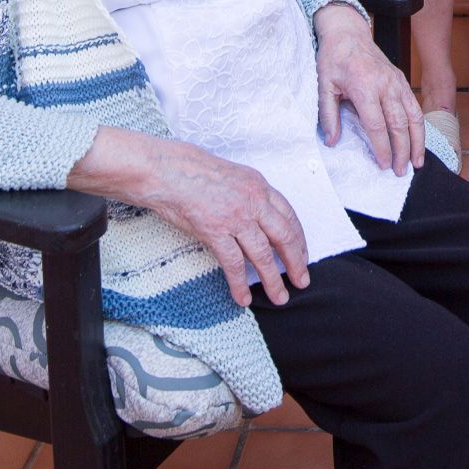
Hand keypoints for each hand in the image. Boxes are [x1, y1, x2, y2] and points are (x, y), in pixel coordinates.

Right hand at [82, 129, 309, 307]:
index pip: (289, 216)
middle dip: (295, 262)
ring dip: (273, 279)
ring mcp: (236, 217)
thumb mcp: (233, 175)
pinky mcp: (215, 231)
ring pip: (263, 254)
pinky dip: (240, 284)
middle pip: (284, 236)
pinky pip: (233, 264)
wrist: (166, 170)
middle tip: (302, 281)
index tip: (302, 255)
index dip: (299, 239)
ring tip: (280, 297)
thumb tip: (256, 215)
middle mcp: (253, 202)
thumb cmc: (192, 170)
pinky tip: (243, 298)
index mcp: (259, 186)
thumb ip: (248, 194)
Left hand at [315, 3, 426, 174]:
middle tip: (400, 171)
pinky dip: (420, 126)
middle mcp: (385, 85)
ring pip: (414, 116)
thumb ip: (328, 115)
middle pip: (399, 124)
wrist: (348, 33)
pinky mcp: (402, 80)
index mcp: (365, 87)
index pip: (377, 125)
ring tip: (417, 162)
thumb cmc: (334, 59)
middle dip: (402, 150)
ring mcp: (397, 82)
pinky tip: (418, 141)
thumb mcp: (323, 85)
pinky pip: (415, 106)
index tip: (383, 165)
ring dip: (417, 141)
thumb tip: (332, 141)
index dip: (382, 147)